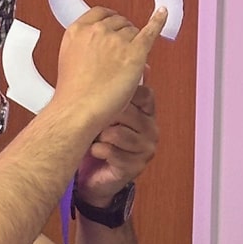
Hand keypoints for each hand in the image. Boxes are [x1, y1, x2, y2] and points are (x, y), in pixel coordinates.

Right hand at [54, 6, 167, 131]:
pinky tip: (162, 14)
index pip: (100, 13)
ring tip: (127, 63)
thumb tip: (106, 46)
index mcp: (77, 31)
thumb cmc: (72, 94)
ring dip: (133, 43)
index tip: (114, 24)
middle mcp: (97, 30)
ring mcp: (117, 40)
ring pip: (133, 31)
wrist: (77, 110)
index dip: (110, 21)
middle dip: (122, 35)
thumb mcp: (70, 60)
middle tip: (121, 53)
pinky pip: (150, 31)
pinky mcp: (134, 52)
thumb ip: (85, 47)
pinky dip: (158, 21)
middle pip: (119, 22)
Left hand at [76, 85, 157, 205]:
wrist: (92, 177)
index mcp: (147, 113)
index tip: (107, 99)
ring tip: (96, 138)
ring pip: (119, 133)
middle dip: (106, 117)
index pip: (145, 94)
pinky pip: (112, 152)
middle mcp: (150, 130)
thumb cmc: (98, 141)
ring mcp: (145, 149)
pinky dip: (99, 150)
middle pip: (128, 113)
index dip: (124, 95)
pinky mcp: (135, 166)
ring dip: (100, 136)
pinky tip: (96, 151)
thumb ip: (114, 92)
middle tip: (94, 123)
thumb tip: (126, 66)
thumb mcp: (105, 112)